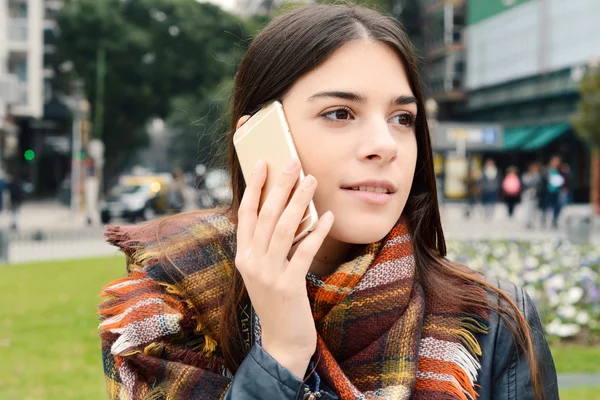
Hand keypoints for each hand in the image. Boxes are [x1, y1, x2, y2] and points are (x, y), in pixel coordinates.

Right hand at [235, 159, 333, 377]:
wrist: (281, 342)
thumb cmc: (276, 302)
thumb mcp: (264, 272)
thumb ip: (267, 245)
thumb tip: (286, 210)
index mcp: (243, 256)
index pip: (246, 214)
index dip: (254, 187)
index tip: (263, 163)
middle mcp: (251, 262)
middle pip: (265, 215)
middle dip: (279, 186)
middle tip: (292, 162)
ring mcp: (268, 275)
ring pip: (283, 229)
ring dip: (298, 202)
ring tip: (311, 180)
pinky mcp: (288, 285)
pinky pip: (304, 251)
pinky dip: (316, 232)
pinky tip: (328, 217)